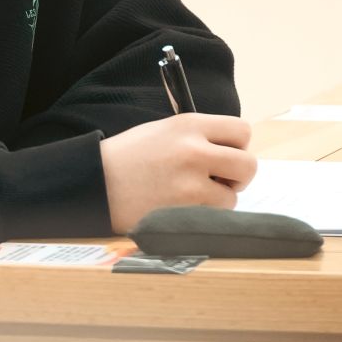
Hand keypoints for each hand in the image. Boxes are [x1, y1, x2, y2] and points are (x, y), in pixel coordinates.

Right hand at [99, 113, 256, 233]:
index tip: (227, 156)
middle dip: (238, 177)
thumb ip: (199, 138)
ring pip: (232, 197)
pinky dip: (203, 218)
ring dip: (217, 201)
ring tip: (189, 197)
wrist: (94, 184)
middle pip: (247, 164)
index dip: (238, 146)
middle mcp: (194, 150)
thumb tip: (233, 153)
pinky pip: (213, 218)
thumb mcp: (163, 131)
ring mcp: (190, 183)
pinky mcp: (184, 212)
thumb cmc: (128, 159)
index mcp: (189, 124)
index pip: (242, 131)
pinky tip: (179, 209)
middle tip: (220, 182)